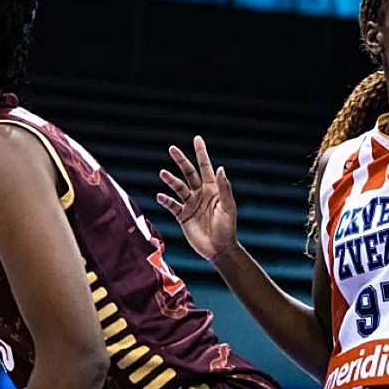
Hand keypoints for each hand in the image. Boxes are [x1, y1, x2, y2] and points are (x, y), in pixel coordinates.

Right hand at [158, 136, 237, 263]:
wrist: (219, 249)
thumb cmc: (227, 228)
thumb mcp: (228, 207)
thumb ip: (224, 188)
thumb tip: (221, 168)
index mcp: (213, 189)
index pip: (206, 167)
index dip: (201, 153)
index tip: (197, 139)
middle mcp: (201, 194)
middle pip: (189, 173)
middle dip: (181, 160)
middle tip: (172, 148)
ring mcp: (191, 204)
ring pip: (178, 187)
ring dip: (170, 180)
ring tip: (162, 173)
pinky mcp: (183, 216)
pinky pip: (172, 205)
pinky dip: (166, 200)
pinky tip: (160, 196)